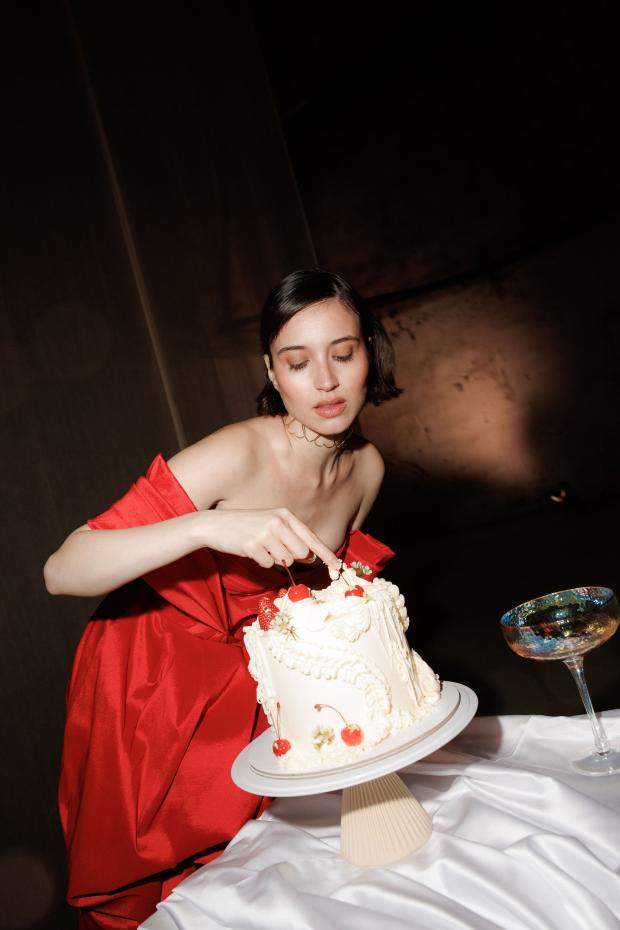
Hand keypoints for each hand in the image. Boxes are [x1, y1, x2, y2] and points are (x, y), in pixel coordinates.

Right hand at [201, 508, 341, 575]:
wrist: (216, 524)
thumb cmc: (246, 526)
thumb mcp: (271, 523)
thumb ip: (292, 537)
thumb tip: (310, 556)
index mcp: (285, 515)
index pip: (311, 537)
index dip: (326, 554)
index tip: (337, 566)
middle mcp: (278, 522)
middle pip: (302, 552)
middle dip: (293, 557)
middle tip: (276, 550)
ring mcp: (265, 533)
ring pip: (286, 560)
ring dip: (275, 559)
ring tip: (261, 547)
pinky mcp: (253, 546)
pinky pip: (268, 564)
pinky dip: (261, 562)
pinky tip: (251, 550)